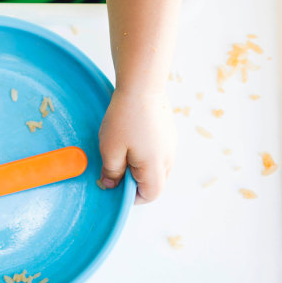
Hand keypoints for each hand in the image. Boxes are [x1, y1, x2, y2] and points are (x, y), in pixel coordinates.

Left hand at [98, 89, 176, 203]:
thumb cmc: (124, 118)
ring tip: (122, 152)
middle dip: (135, 182)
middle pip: (156, 182)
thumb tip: (111, 185)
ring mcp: (171, 144)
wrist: (142, 85)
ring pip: (157, 167)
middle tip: (116, 170)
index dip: (132, 197)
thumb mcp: (110, 149)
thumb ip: (111, 172)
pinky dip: (145, 154)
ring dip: (140, 167)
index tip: (115, 188)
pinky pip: (158, 152)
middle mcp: (168, 158)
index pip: (150, 194)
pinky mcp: (168, 132)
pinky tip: (131, 139)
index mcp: (156, 166)